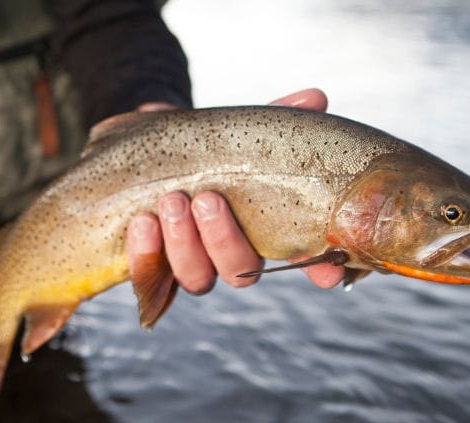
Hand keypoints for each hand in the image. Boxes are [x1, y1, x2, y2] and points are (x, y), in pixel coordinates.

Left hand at [127, 89, 345, 294]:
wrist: (149, 149)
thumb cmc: (205, 147)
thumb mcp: (237, 131)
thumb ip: (274, 118)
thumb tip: (314, 97)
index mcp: (264, 229)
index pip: (301, 261)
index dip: (318, 271)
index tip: (326, 273)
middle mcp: (231, 256)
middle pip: (241, 272)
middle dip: (224, 239)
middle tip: (207, 199)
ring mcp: (192, 265)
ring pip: (197, 278)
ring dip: (185, 243)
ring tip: (172, 201)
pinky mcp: (152, 268)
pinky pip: (150, 276)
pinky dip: (146, 253)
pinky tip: (142, 222)